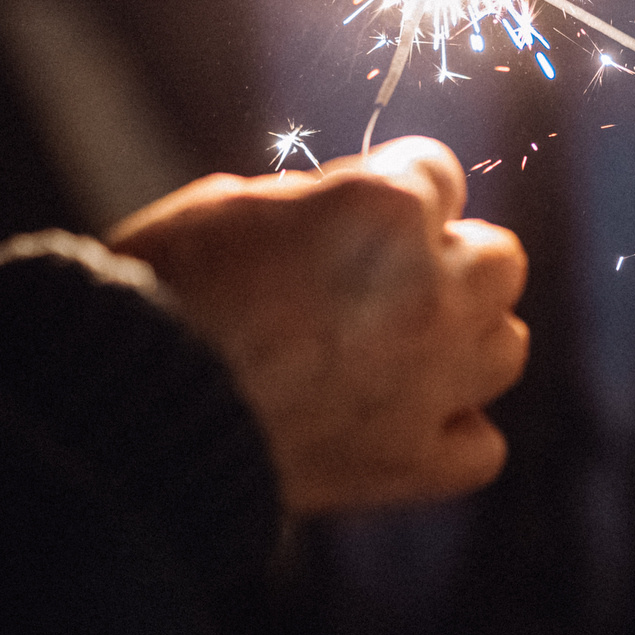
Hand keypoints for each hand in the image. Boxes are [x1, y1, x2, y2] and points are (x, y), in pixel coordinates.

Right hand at [109, 137, 526, 514]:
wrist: (126, 411)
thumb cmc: (162, 290)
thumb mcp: (229, 201)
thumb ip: (319, 200)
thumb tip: (350, 209)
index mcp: (384, 208)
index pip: (439, 172)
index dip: (394, 189)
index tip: (354, 214)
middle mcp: (429, 290)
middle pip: (501, 258)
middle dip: (449, 259)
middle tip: (381, 280)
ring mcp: (430, 382)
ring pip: (507, 347)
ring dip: (462, 341)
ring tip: (396, 349)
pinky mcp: (410, 463)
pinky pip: (482, 447)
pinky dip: (451, 433)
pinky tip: (404, 420)